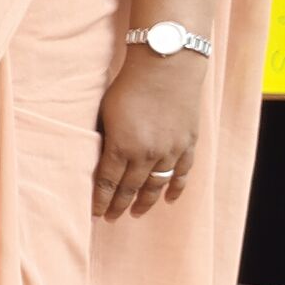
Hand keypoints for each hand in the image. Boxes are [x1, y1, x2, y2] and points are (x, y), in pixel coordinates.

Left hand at [93, 56, 202, 219]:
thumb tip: (101, 159)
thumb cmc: (129, 85)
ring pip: (156, 185)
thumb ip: (105, 138)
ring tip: (136, 213)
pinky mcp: (188, 144)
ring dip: (145, 201)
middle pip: (131, 188)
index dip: (101, 200)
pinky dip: (176, 188)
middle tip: (112, 218)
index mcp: (121, 147)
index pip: (108, 183)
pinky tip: (169, 199)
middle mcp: (147, 154)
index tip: (96, 213)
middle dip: (119, 205)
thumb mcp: (105, 112)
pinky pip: (183, 174)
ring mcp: (170, 151)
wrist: (167, 66)